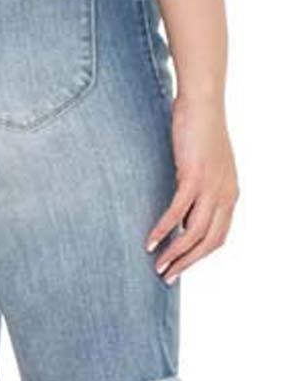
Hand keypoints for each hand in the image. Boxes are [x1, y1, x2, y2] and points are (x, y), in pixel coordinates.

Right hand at [146, 96, 237, 283]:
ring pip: (194, 232)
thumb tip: (183, 204)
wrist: (203, 103)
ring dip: (175, 252)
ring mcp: (211, 187)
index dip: (199, 256)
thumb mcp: (205, 163)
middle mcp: (225, 195)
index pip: (218, 237)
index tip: (180, 265)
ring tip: (157, 265)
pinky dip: (164, 228)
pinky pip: (178, 210)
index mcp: (230, 194)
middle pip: (209, 242)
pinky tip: (151, 239)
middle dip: (187, 263)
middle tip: (166, 276)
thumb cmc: (200, 129)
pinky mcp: (194, 176)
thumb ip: (199, 185)